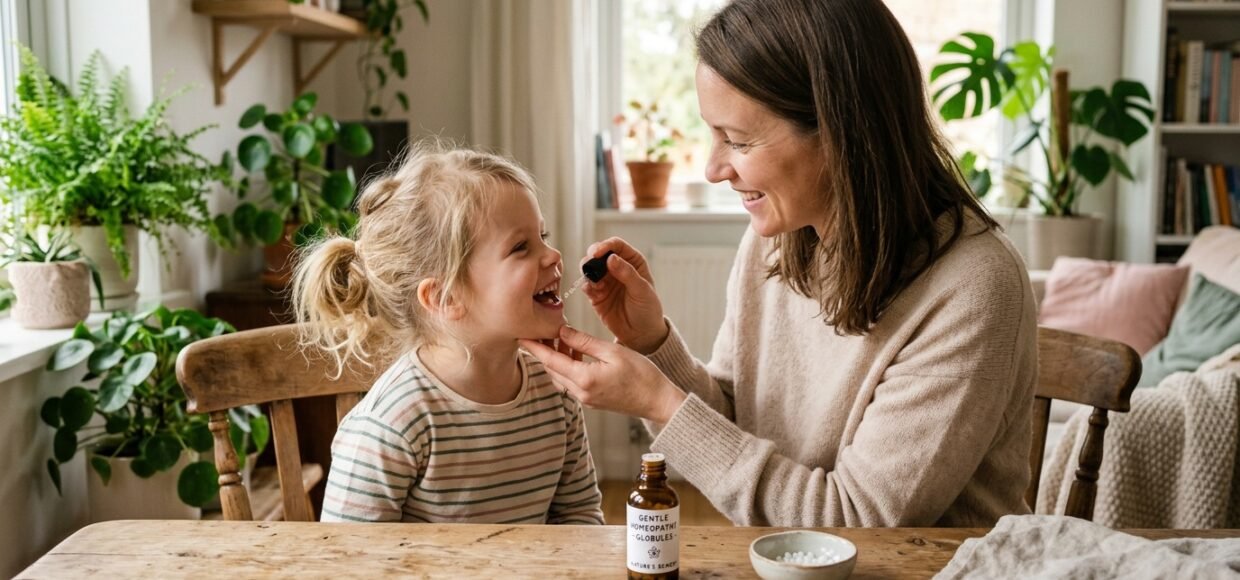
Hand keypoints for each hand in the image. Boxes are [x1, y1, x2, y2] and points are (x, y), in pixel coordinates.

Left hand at [519, 326, 686, 423]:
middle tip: (543, 330)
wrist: (658, 401)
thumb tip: (562, 331)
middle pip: (552, 369)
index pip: (550, 360)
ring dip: (557, 359)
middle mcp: (581, 393)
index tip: (520, 335)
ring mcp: (586, 399)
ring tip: (562, 339)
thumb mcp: (612, 352)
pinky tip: (576, 354)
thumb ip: (584, 342)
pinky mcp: (592, 401)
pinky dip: (568, 368)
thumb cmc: (642, 375)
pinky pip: (571, 383)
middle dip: (544, 351)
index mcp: (584, 379)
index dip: (534, 347)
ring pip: (560, 377)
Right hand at [580, 238, 668, 354]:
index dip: (605, 246)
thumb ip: (627, 273)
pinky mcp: (596, 294)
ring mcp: (605, 280)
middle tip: (589, 264)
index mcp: (632, 261)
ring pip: (589, 268)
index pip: (616, 245)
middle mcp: (617, 267)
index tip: (597, 253)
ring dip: (587, 272)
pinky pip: (586, 285)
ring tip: (596, 284)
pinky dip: (586, 286)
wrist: (641, 334)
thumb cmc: (648, 310)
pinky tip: (593, 292)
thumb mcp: (642, 290)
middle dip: (592, 257)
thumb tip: (611, 258)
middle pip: (599, 253)